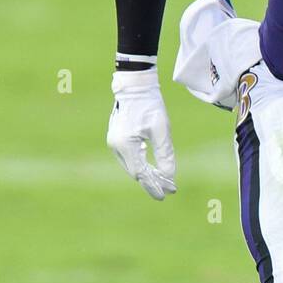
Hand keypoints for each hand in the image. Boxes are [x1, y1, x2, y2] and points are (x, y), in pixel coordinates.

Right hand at [107, 68, 176, 199]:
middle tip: (169, 189)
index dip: (154, 186)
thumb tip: (169, 177)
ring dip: (146, 173)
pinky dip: (140, 163)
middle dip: (152, 181)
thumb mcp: (162, 130)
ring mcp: (113, 142)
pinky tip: (151, 167)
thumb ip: (165, 154)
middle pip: (135, 171)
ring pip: (131, 165)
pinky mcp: (115, 138)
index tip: (166, 195)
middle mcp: (116, 146)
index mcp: (126, 144)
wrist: (135, 86)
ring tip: (163, 181)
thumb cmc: (150, 105)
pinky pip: (128, 157)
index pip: (141, 173)